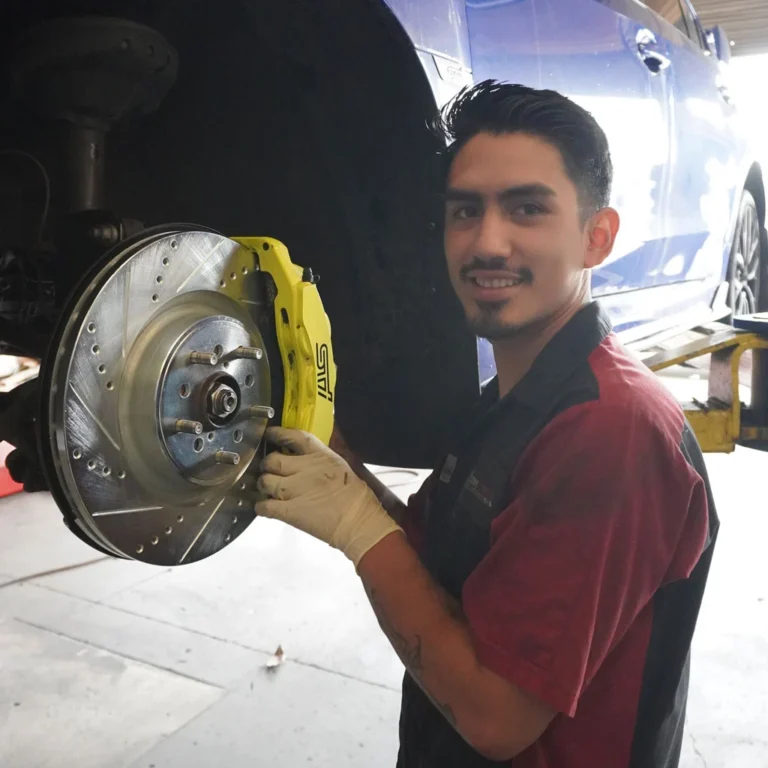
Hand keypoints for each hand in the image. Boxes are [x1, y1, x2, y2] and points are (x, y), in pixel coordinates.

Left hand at [255, 427, 402, 566]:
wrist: (360, 523)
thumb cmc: (357, 498)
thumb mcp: (341, 467)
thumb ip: (319, 460)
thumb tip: (302, 458)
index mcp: (321, 456)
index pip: (294, 437)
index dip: (278, 434)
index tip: (270, 435)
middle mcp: (305, 469)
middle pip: (272, 460)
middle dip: (268, 465)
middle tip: (270, 471)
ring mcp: (295, 490)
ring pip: (264, 481)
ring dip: (263, 485)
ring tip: (268, 490)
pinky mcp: (289, 511)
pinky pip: (264, 506)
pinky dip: (261, 506)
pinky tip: (265, 507)